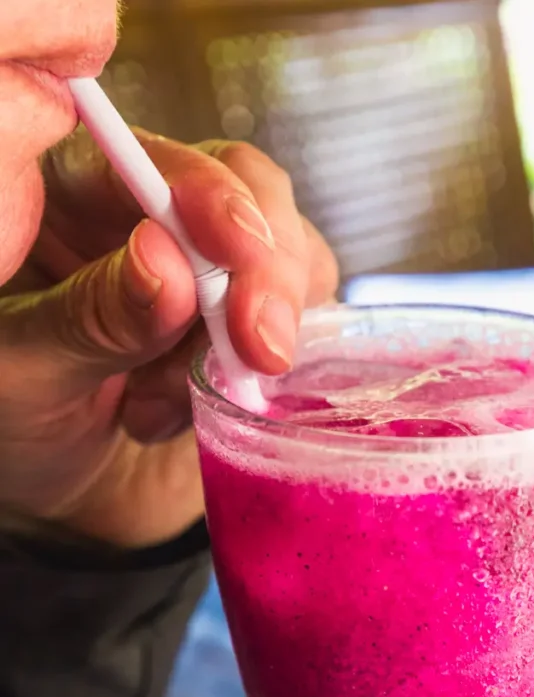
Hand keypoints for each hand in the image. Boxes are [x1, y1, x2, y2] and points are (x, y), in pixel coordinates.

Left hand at [0, 130, 337, 547]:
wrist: (72, 500)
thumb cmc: (20, 430)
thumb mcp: (24, 376)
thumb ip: (89, 319)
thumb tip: (165, 263)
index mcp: (68, 199)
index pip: (147, 162)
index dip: (206, 195)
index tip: (239, 250)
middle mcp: (151, 218)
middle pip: (244, 190)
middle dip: (264, 271)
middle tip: (262, 351)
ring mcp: (215, 270)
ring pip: (290, 255)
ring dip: (254, 339)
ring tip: (166, 407)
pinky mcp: (259, 320)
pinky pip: (308, 322)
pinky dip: (272, 377)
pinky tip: (201, 415)